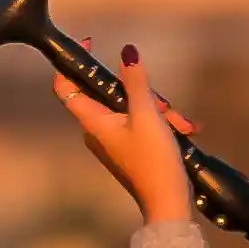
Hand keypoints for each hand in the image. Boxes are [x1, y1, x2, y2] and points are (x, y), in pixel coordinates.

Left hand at [52, 51, 199, 221]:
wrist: (168, 203)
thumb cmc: (153, 160)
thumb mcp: (148, 115)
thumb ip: (137, 81)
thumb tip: (128, 52)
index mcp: (93, 121)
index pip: (65, 87)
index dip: (72, 63)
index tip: (92, 44)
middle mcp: (98, 129)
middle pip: (110, 94)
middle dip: (143, 92)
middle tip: (165, 106)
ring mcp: (114, 139)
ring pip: (132, 108)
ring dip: (159, 110)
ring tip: (181, 125)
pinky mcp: (129, 148)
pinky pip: (141, 123)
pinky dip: (161, 124)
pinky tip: (183, 131)